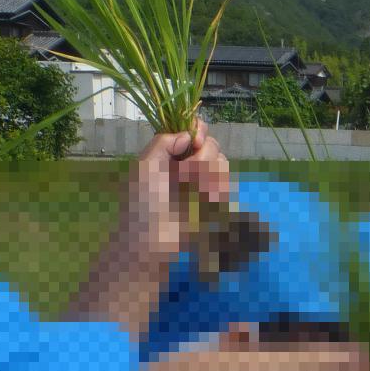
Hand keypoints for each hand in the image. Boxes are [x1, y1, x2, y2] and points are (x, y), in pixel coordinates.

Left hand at [123, 121, 225, 262]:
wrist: (152, 240)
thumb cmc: (143, 204)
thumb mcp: (144, 166)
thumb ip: (163, 143)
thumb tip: (187, 136)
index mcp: (168, 153)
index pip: (190, 130)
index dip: (198, 130)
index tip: (195, 141)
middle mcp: (186, 164)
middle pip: (210, 143)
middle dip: (203, 157)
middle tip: (189, 175)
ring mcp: (201, 183)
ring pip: (222, 162)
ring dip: (213, 174)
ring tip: (201, 192)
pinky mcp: (212, 201)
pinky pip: (227, 183)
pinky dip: (221, 188)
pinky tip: (210, 200)